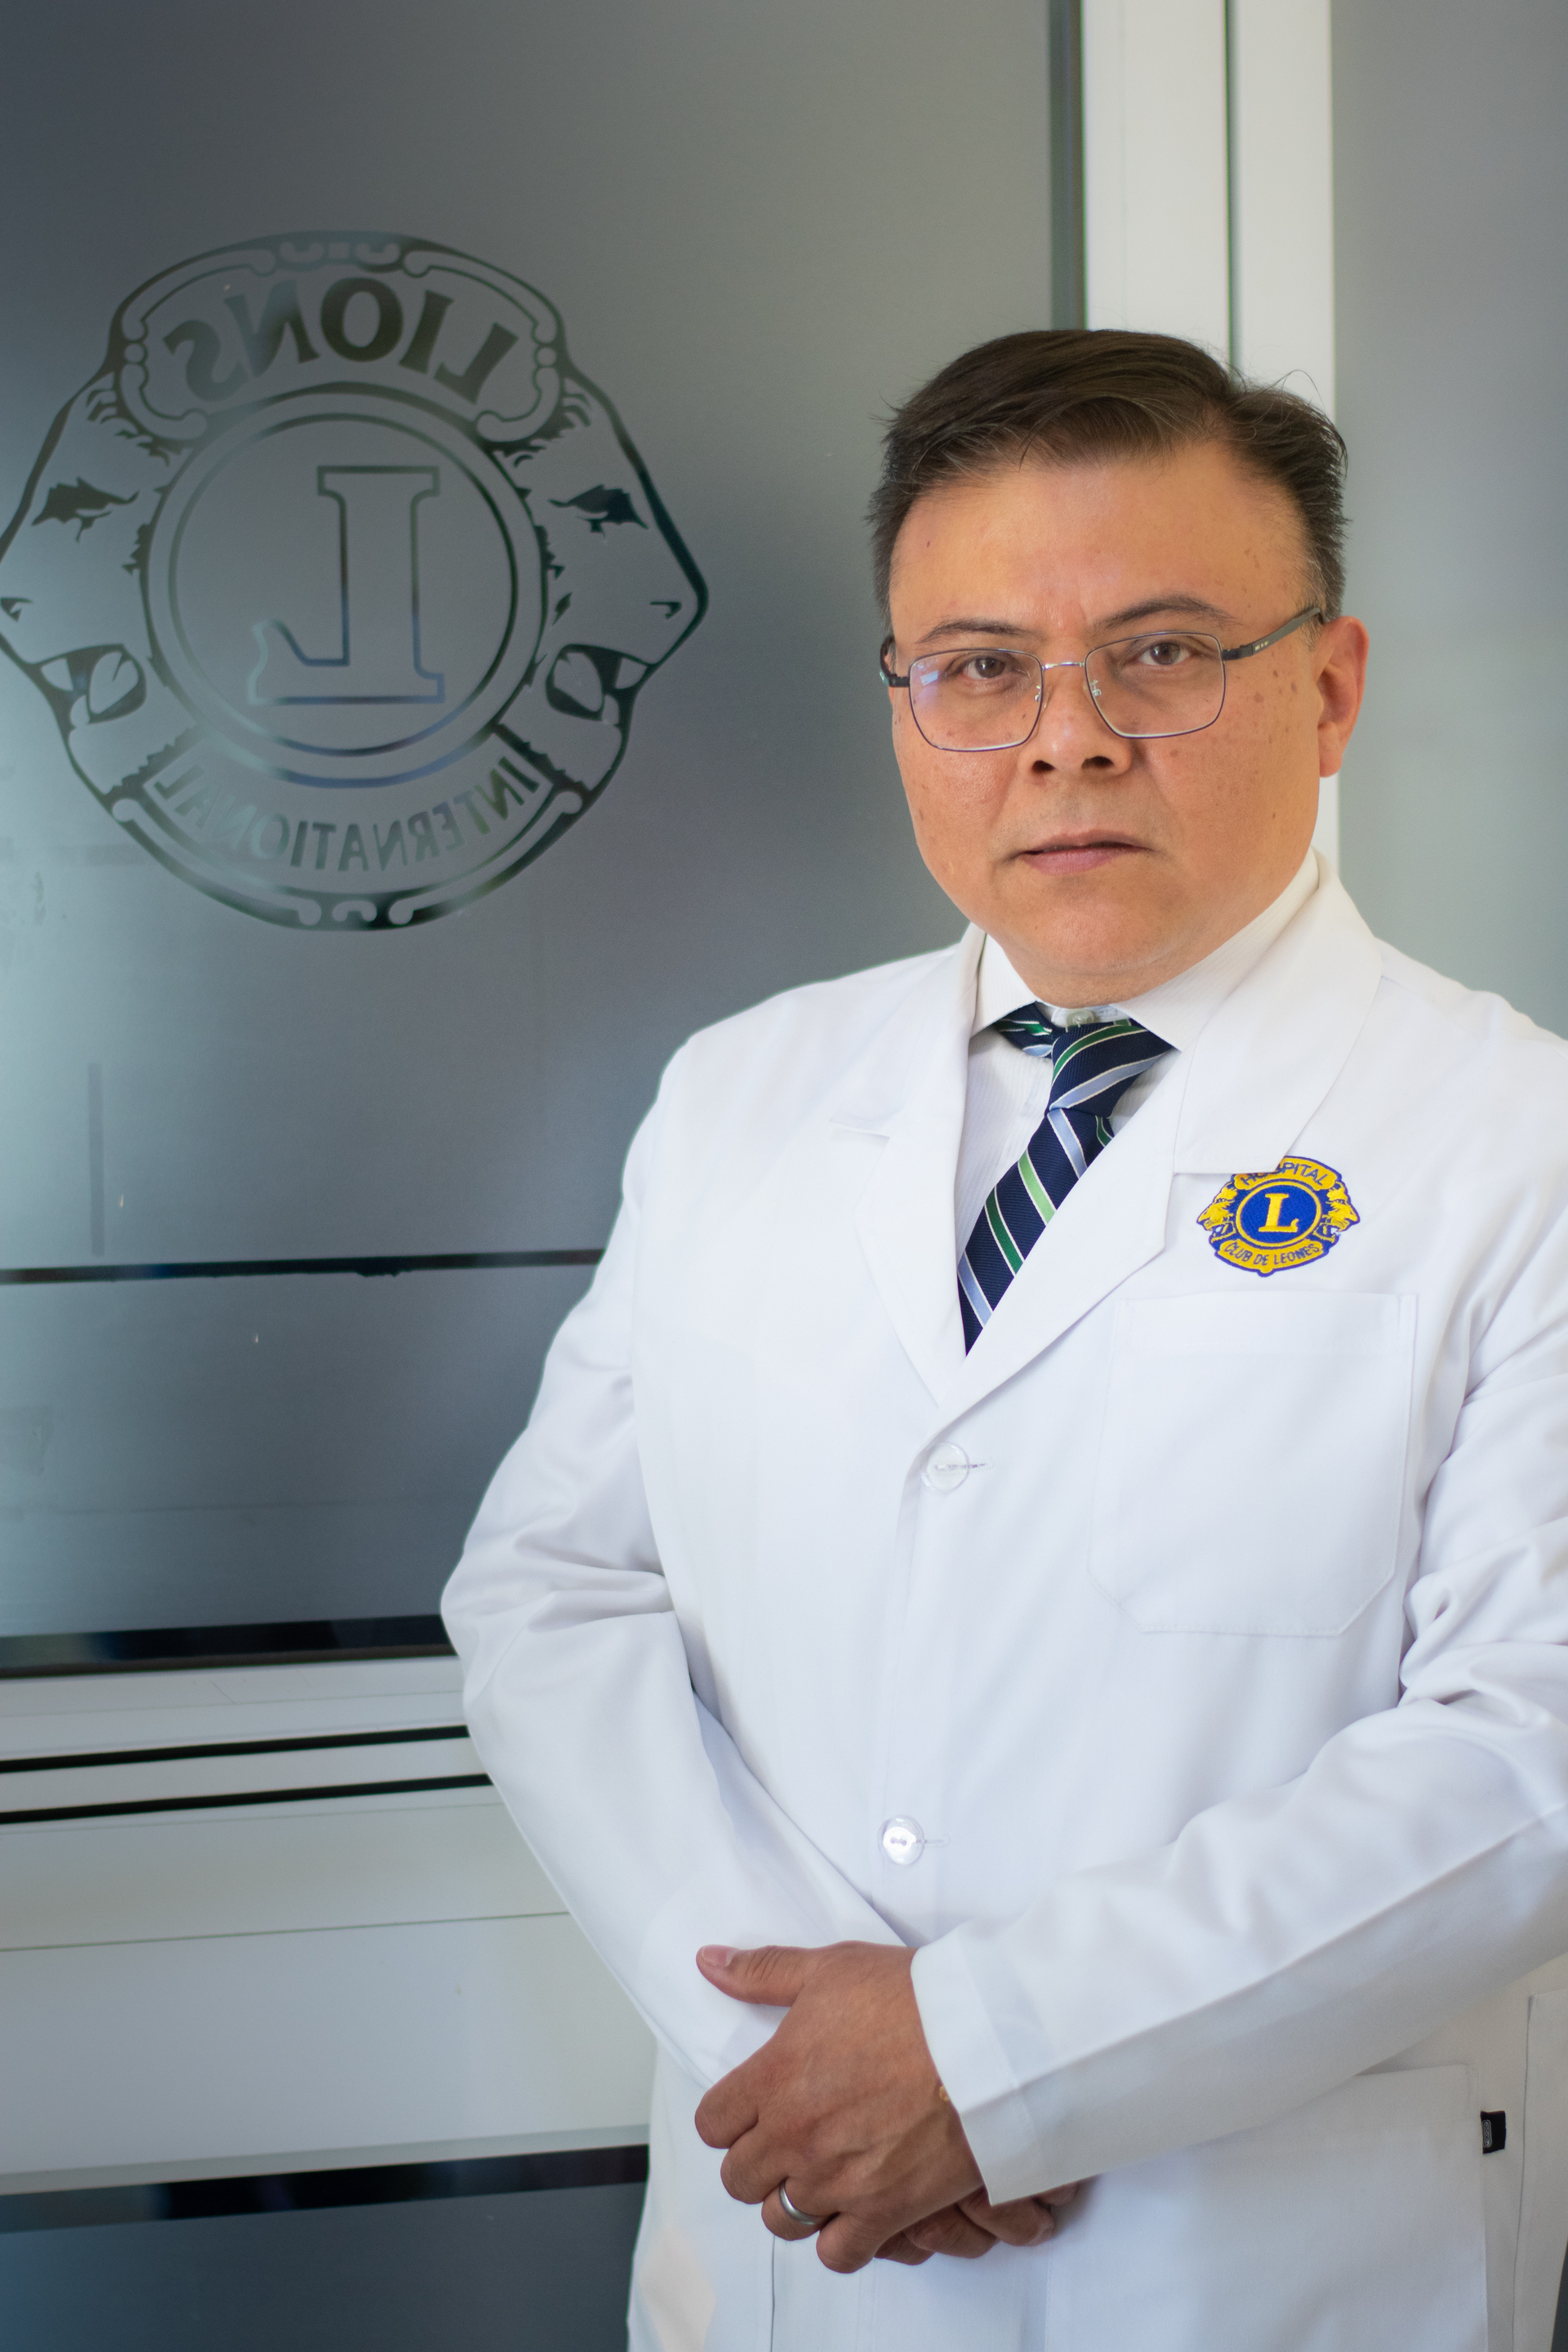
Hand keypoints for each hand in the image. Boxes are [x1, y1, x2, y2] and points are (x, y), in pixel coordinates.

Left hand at [694, 1940, 1069, 2272]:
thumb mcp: (830, 1968)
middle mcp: (794, 2137)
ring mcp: (835, 2180)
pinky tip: (854, 2211)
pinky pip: (836, 2254)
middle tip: (789, 2139)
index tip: (755, 2107)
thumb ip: (762, 1971)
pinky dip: (839, 2240)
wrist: (983, 2041)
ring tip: (820, 2176)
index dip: (730, 2116)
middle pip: (739, 2179)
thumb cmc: (910, 1999)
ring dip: (792, 2201)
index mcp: (773, 2079)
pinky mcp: (882, 2212)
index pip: (713, 2123)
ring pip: (780, 2221)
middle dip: (757, 2161)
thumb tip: (707, 1962)